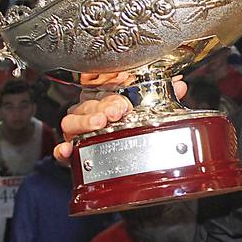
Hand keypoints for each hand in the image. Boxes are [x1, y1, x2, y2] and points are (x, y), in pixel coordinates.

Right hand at [54, 78, 186, 162]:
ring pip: (71, 121)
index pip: (103, 90)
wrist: (119, 157)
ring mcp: (78, 131)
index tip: (124, 101)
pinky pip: (62, 149)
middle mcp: (88, 112)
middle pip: (88, 104)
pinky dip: (63, 150)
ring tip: (98, 124)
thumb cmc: (126, 123)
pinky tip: (68, 149)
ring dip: (84, 122)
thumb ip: (162, 97)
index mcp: (104, 98)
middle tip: (115, 112)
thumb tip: (179, 85)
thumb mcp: (145, 110)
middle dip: (102, 107)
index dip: (113, 93)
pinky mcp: (72, 152)